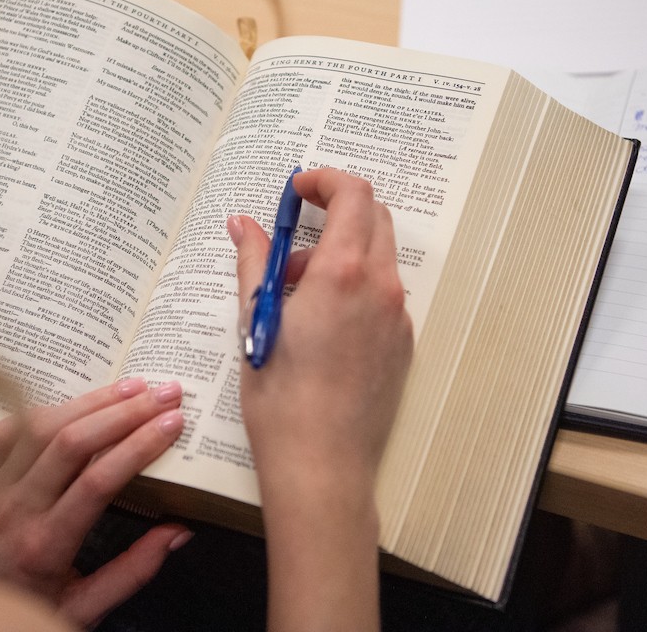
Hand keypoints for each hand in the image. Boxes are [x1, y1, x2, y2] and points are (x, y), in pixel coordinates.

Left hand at [0, 379, 191, 628]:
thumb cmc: (22, 612)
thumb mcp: (83, 608)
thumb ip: (133, 572)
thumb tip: (179, 531)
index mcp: (45, 545)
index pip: (98, 481)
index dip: (139, 446)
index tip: (173, 423)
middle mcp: (15, 509)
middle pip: (71, 442)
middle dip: (125, 411)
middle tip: (165, 393)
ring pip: (41, 425)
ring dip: (91, 400)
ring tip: (132, 386)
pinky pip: (7, 427)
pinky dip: (45, 408)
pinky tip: (77, 402)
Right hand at [229, 168, 412, 492]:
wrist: (321, 464)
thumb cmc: (281, 398)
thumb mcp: (256, 321)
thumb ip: (254, 263)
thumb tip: (243, 225)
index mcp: (344, 273)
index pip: (352, 194)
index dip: (324, 181)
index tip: (297, 190)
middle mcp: (381, 287)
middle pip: (373, 217)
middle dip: (335, 211)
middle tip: (294, 233)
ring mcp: (398, 316)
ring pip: (379, 257)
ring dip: (343, 251)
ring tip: (296, 288)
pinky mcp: (402, 344)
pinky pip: (383, 294)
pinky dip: (355, 285)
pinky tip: (320, 322)